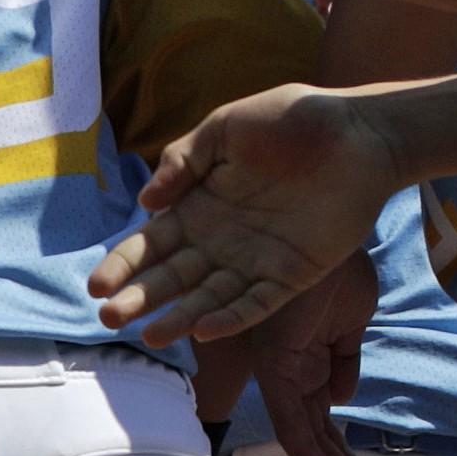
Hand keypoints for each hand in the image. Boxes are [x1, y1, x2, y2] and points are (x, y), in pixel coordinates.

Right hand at [89, 84, 402, 346]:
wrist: (358, 131)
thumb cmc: (291, 120)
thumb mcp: (226, 127)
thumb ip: (183, 160)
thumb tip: (146, 202)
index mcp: (199, 206)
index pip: (150, 244)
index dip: (123, 265)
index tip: (97, 285)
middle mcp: (222, 240)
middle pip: (172, 278)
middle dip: (140, 298)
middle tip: (110, 317)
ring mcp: (256, 261)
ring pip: (209, 299)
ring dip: (180, 318)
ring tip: (151, 335)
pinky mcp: (292, 275)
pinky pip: (257, 305)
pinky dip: (232, 319)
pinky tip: (205, 331)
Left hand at [241, 250, 382, 455]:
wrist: (323, 230)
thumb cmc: (335, 263)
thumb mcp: (351, 318)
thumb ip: (345, 358)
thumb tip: (344, 396)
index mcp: (309, 359)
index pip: (324, 416)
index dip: (341, 449)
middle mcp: (293, 370)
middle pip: (315, 432)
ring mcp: (283, 370)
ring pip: (300, 435)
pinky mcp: (275, 365)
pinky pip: (290, 417)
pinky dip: (306, 451)